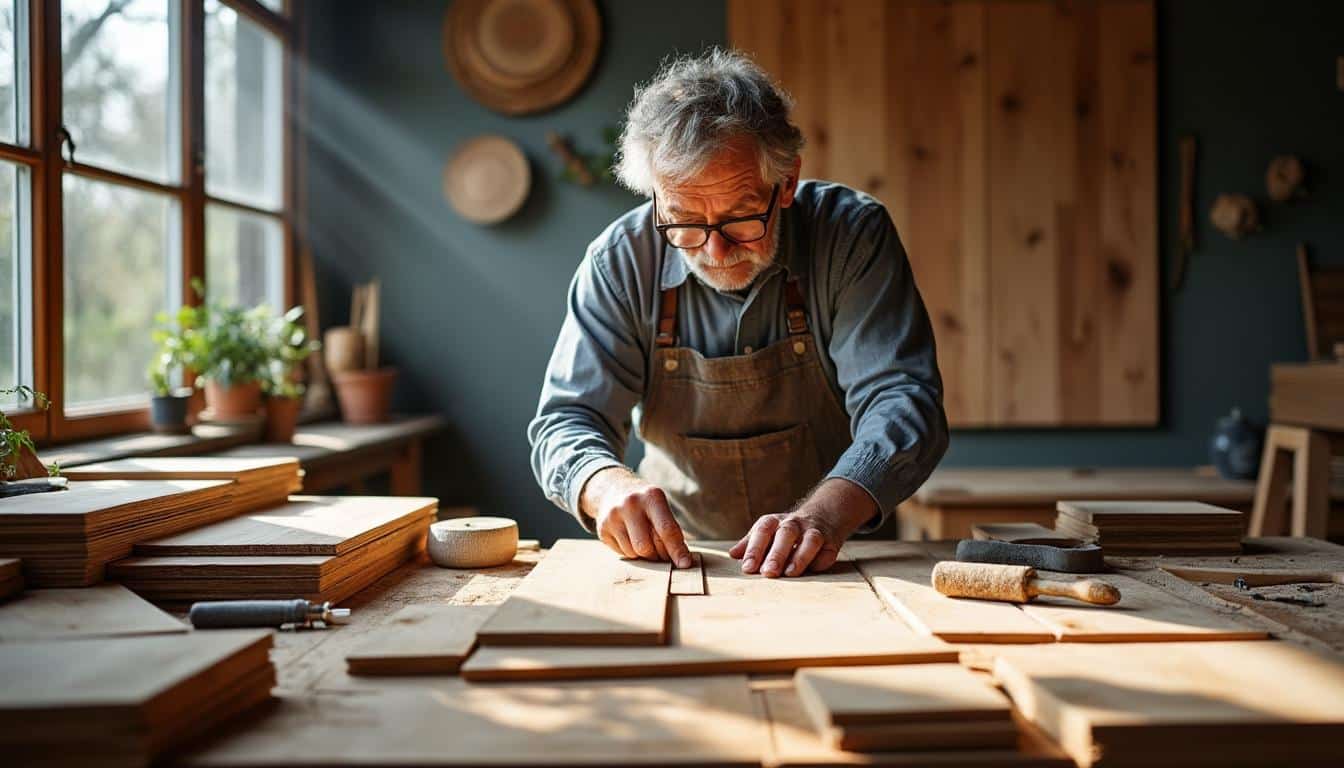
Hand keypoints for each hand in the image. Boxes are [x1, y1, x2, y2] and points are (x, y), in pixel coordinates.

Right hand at [580, 466, 693, 567]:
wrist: (613, 490)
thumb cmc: (645, 505)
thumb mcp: (661, 508)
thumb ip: (672, 532)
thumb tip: (682, 560)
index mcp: (651, 496)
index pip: (666, 530)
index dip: (677, 550)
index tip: (685, 565)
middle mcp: (630, 504)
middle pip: (647, 547)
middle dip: (657, 555)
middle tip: (662, 553)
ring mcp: (613, 516)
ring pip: (634, 553)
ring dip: (643, 555)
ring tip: (644, 540)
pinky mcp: (602, 528)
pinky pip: (622, 553)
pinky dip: (630, 552)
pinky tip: (630, 538)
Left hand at [729, 478, 877, 577]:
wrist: (822, 516)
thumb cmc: (786, 531)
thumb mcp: (767, 532)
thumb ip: (750, 544)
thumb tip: (733, 554)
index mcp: (775, 521)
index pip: (763, 531)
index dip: (755, 549)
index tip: (747, 567)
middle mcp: (795, 524)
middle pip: (786, 534)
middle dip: (777, 554)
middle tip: (768, 573)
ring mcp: (815, 532)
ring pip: (809, 540)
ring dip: (800, 557)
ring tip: (790, 573)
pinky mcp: (832, 542)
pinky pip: (827, 551)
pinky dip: (821, 561)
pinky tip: (813, 571)